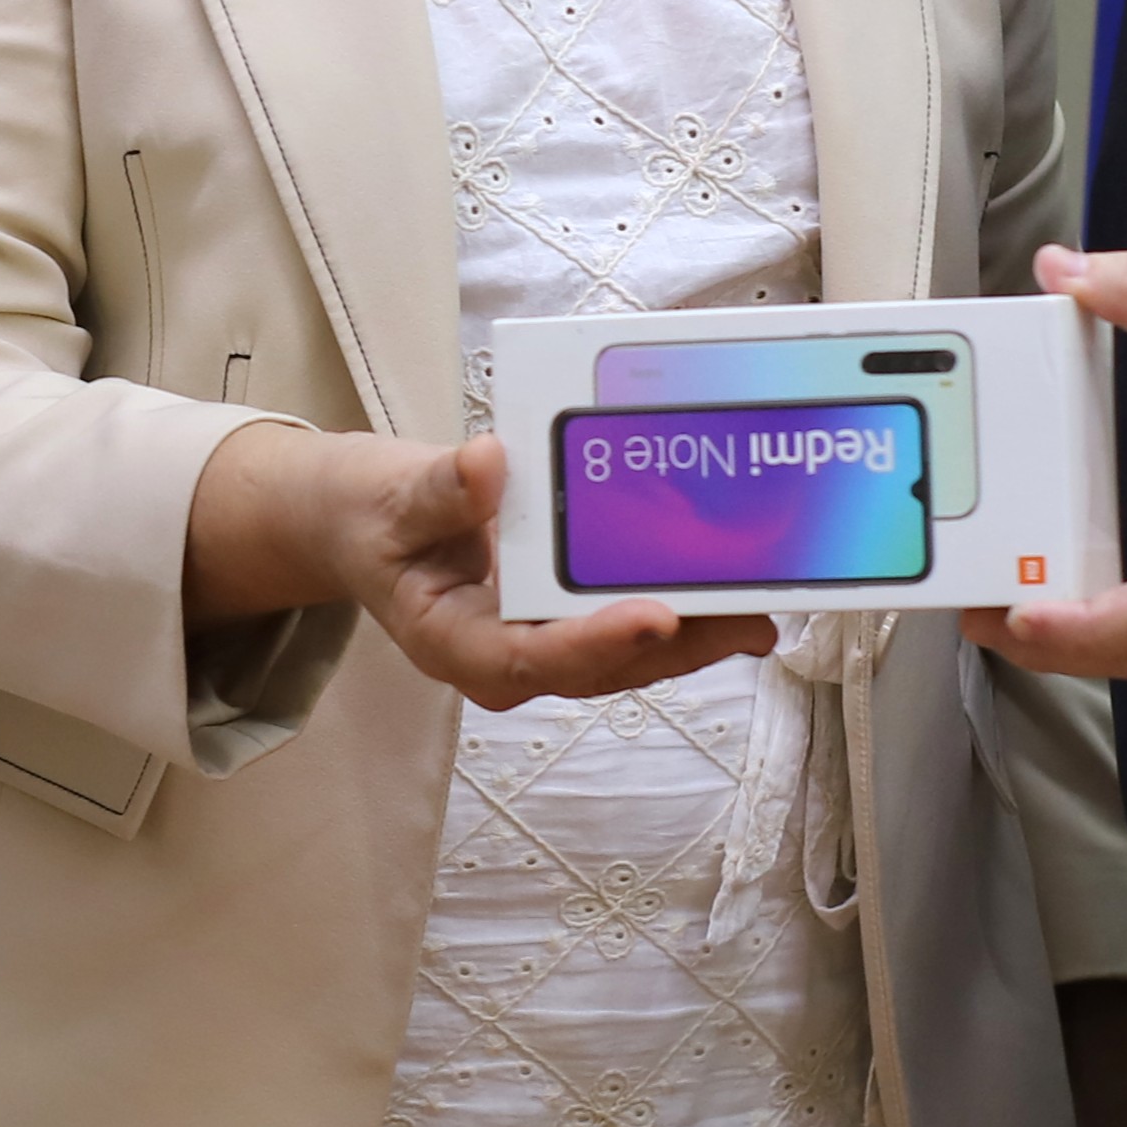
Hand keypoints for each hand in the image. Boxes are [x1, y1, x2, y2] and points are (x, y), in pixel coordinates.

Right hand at [185, 419, 774, 709]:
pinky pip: (626, 624)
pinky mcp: (563, 621)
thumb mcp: (389, 497)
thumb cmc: (372, 516)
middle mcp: (506, 656)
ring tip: (763, 611)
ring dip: (695, 637)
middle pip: (600, 665)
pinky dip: (680, 611)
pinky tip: (733, 592)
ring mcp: (540, 643)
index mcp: (453, 642)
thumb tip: (486, 462)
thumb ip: (439, 489)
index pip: (530, 656)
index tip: (653, 614)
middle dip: (677, 645)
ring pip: (627, 655)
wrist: (363, 525)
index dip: (596, 641)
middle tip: (749, 617)